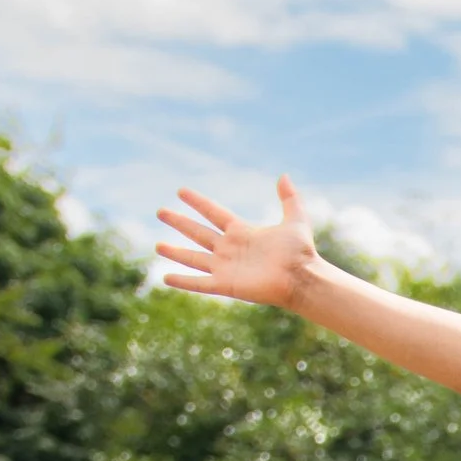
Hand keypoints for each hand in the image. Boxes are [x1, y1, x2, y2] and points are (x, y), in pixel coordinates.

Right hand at [155, 175, 318, 308]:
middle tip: (160, 212)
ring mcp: (226, 267)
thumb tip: (284, 175)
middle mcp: (230, 248)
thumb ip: (289, 198)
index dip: (197, 202)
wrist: (302, 278)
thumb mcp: (295, 220)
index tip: (181, 191)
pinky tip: (165, 277)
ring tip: (157, 246)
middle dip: (179, 223)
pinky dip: (182, 281)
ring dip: (175, 253)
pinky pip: (199, 283)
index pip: (214, 212)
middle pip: (198, 232)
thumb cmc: (301, 252)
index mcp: (242, 231)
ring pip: (194, 258)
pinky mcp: (226, 285)